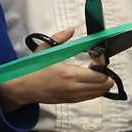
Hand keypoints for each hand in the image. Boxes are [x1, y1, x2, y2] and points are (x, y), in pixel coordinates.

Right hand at [0, 27, 114, 108]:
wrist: (24, 88)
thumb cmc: (33, 70)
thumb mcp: (44, 50)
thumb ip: (59, 38)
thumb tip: (70, 30)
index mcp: (69, 74)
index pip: (100, 75)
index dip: (103, 64)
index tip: (97, 56)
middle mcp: (74, 88)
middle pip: (104, 86)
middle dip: (106, 74)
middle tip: (97, 64)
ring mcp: (74, 96)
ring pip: (100, 93)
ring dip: (101, 82)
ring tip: (93, 72)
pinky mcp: (72, 101)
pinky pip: (92, 96)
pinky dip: (95, 88)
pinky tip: (87, 79)